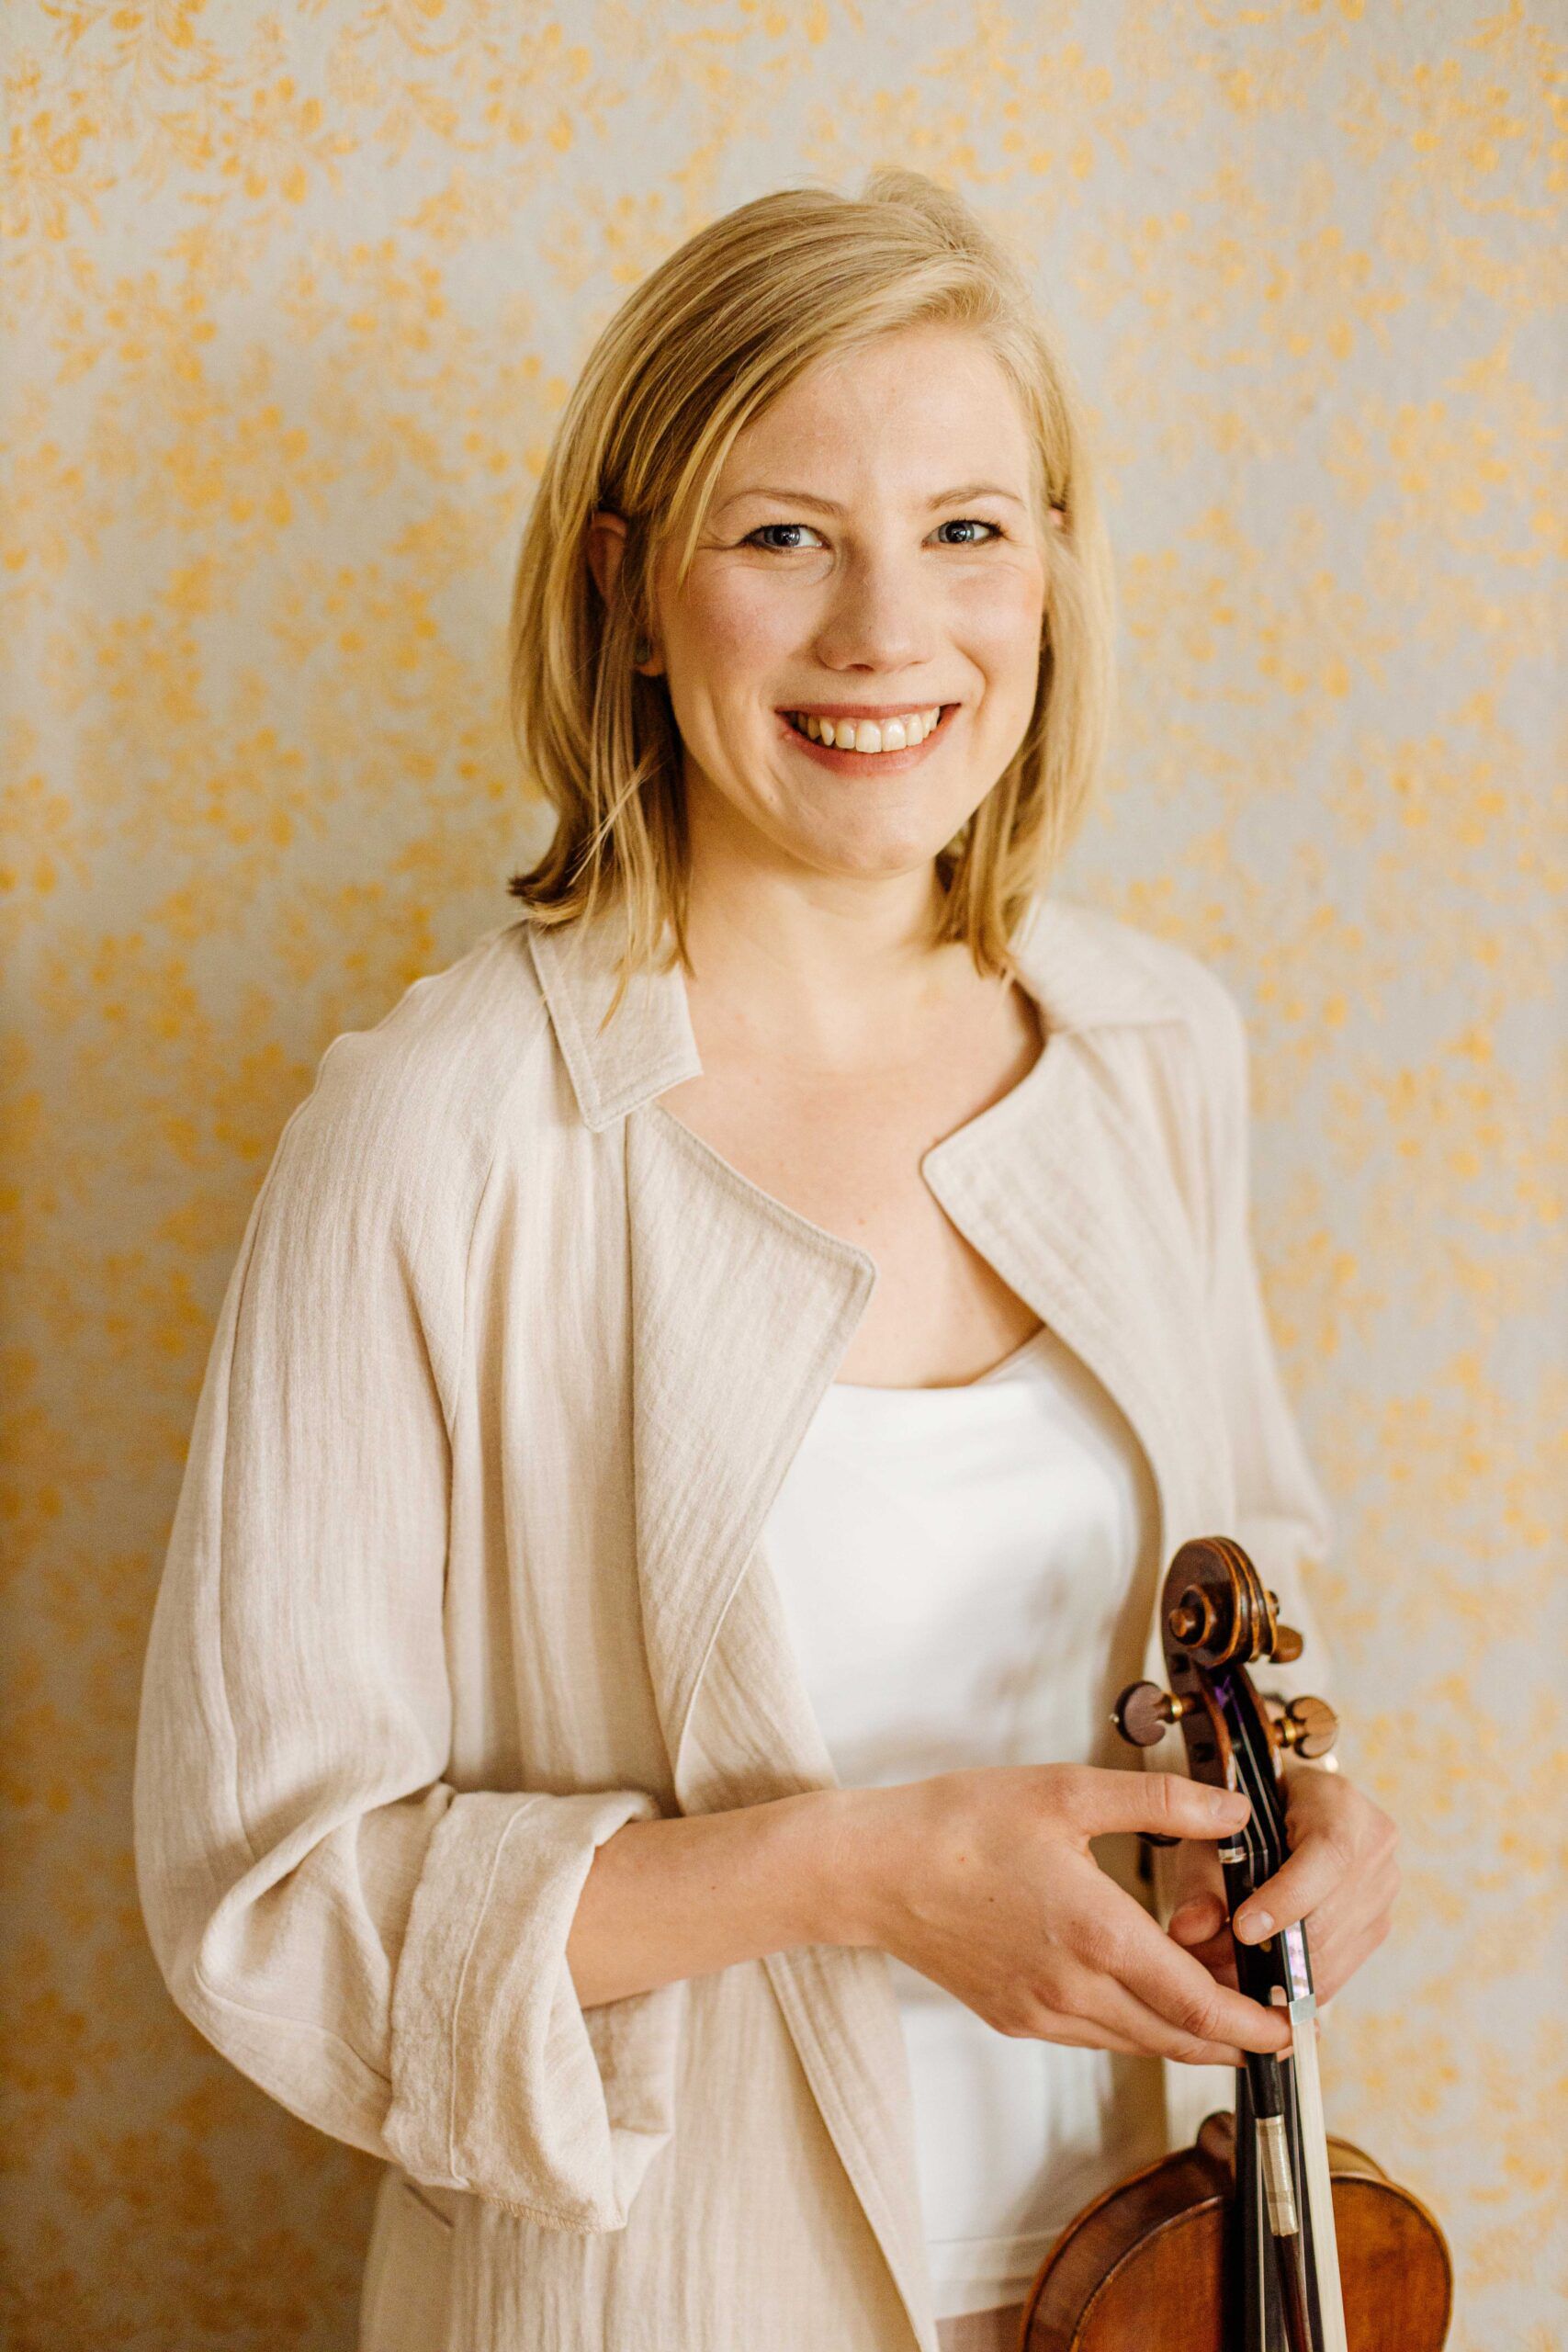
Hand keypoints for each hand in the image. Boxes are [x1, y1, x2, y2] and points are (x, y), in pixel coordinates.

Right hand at [843, 1764, 1293, 2068]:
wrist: (872, 1869)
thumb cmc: (960, 1822)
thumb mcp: (1066, 1792)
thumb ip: (1161, 1802)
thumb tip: (1235, 1812)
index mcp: (1095, 1933)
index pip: (1198, 2003)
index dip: (1253, 2023)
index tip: (1293, 2025)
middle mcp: (1073, 1988)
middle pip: (1177, 2038)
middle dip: (1233, 2037)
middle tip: (1274, 2021)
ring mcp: (1041, 2012)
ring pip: (1138, 2042)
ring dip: (1186, 2034)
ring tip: (1223, 2006)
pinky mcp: (1016, 2018)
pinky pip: (1095, 2035)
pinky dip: (1135, 2025)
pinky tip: (1146, 1993)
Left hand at [1167, 1764, 1398, 2004]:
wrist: (1283, 1810)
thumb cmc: (1247, 1817)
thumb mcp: (1215, 1833)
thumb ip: (1200, 1878)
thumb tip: (1190, 1929)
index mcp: (1339, 1803)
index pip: (1328, 1854)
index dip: (1287, 1898)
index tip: (1243, 1929)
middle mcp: (1374, 1844)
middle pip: (1331, 1914)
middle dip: (1273, 1949)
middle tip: (1215, 1965)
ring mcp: (1383, 1887)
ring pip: (1335, 1951)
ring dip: (1280, 1973)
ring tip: (1229, 1974)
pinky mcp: (1378, 1923)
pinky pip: (1340, 1969)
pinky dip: (1296, 1980)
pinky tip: (1258, 1979)